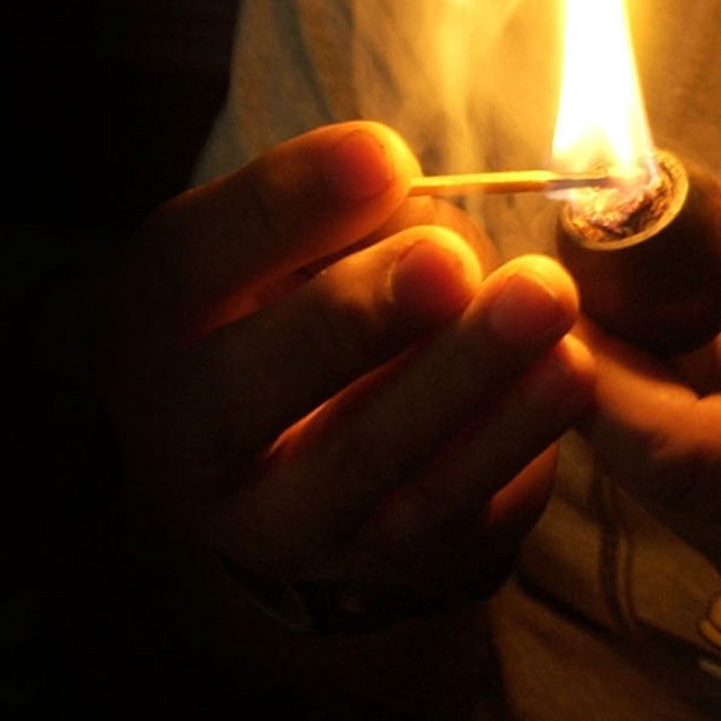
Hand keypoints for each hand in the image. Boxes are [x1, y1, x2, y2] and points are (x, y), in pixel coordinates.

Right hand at [103, 122, 593, 605]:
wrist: (312, 462)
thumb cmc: (307, 307)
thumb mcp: (294, 246)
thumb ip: (339, 208)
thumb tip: (398, 181)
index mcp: (152, 333)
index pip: (187, 266)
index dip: (282, 206)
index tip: (382, 155)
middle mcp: (195, 446)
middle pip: (247, 391)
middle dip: (352, 320)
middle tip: (446, 261)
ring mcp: (290, 523)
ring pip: (368, 462)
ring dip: (464, 378)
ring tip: (544, 300)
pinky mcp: (393, 564)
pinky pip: (453, 511)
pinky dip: (513, 442)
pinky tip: (568, 374)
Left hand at [581, 163, 720, 679]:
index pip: (686, 455)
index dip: (599, 370)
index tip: (560, 276)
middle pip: (653, 467)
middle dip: (614, 353)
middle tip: (615, 241)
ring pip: (670, 486)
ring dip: (654, 383)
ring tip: (679, 276)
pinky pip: (707, 506)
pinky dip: (697, 422)